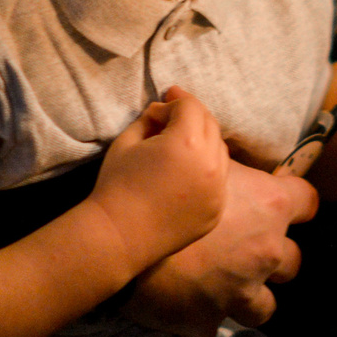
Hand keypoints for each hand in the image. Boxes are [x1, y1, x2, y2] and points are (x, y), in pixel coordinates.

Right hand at [87, 88, 227, 277]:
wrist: (118, 236)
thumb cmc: (116, 185)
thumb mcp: (127, 141)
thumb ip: (149, 120)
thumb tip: (161, 113)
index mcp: (187, 143)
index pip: (191, 107)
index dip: (175, 100)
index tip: (161, 103)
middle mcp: (210, 165)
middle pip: (210, 125)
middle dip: (191, 116)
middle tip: (171, 117)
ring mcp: (218, 191)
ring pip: (220, 151)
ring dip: (203, 141)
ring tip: (180, 143)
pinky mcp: (216, 210)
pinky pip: (219, 179)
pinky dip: (207, 168)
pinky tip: (187, 171)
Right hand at [119, 157, 316, 336]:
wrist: (125, 235)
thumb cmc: (164, 188)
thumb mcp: (202, 159)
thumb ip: (227, 160)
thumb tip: (227, 150)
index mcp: (271, 205)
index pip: (308, 201)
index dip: (296, 202)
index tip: (282, 203)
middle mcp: (268, 250)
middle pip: (292, 259)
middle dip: (273, 255)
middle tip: (242, 249)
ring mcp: (244, 290)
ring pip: (267, 305)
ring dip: (250, 296)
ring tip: (225, 287)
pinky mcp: (212, 320)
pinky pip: (211, 335)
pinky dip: (202, 327)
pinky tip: (188, 318)